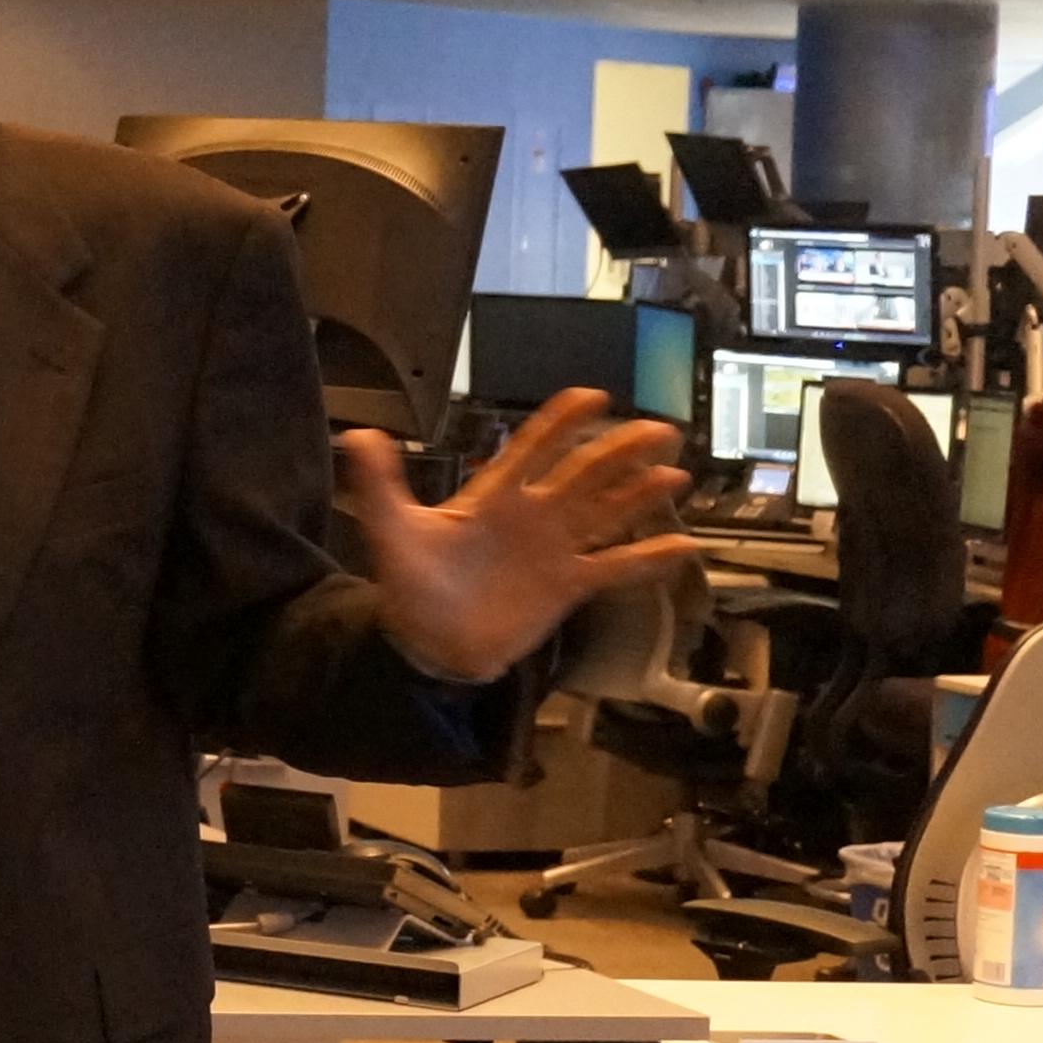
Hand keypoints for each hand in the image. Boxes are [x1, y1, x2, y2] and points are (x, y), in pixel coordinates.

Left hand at [342, 391, 696, 681]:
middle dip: (618, 451)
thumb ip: (380, 484)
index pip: (531, 449)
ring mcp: (554, 550)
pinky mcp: (568, 586)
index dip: (559, 422)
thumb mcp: (391, 531)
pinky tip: (682, 545)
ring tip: (673, 474)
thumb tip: (360, 435)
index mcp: (493, 497)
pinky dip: (647, 559)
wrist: (427, 646)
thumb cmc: (411, 586)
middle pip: (582, 474)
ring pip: (605, 514)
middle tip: (658, 429)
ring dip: (638, 495)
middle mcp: (532, 516)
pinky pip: (614, 568)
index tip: (592, 396)